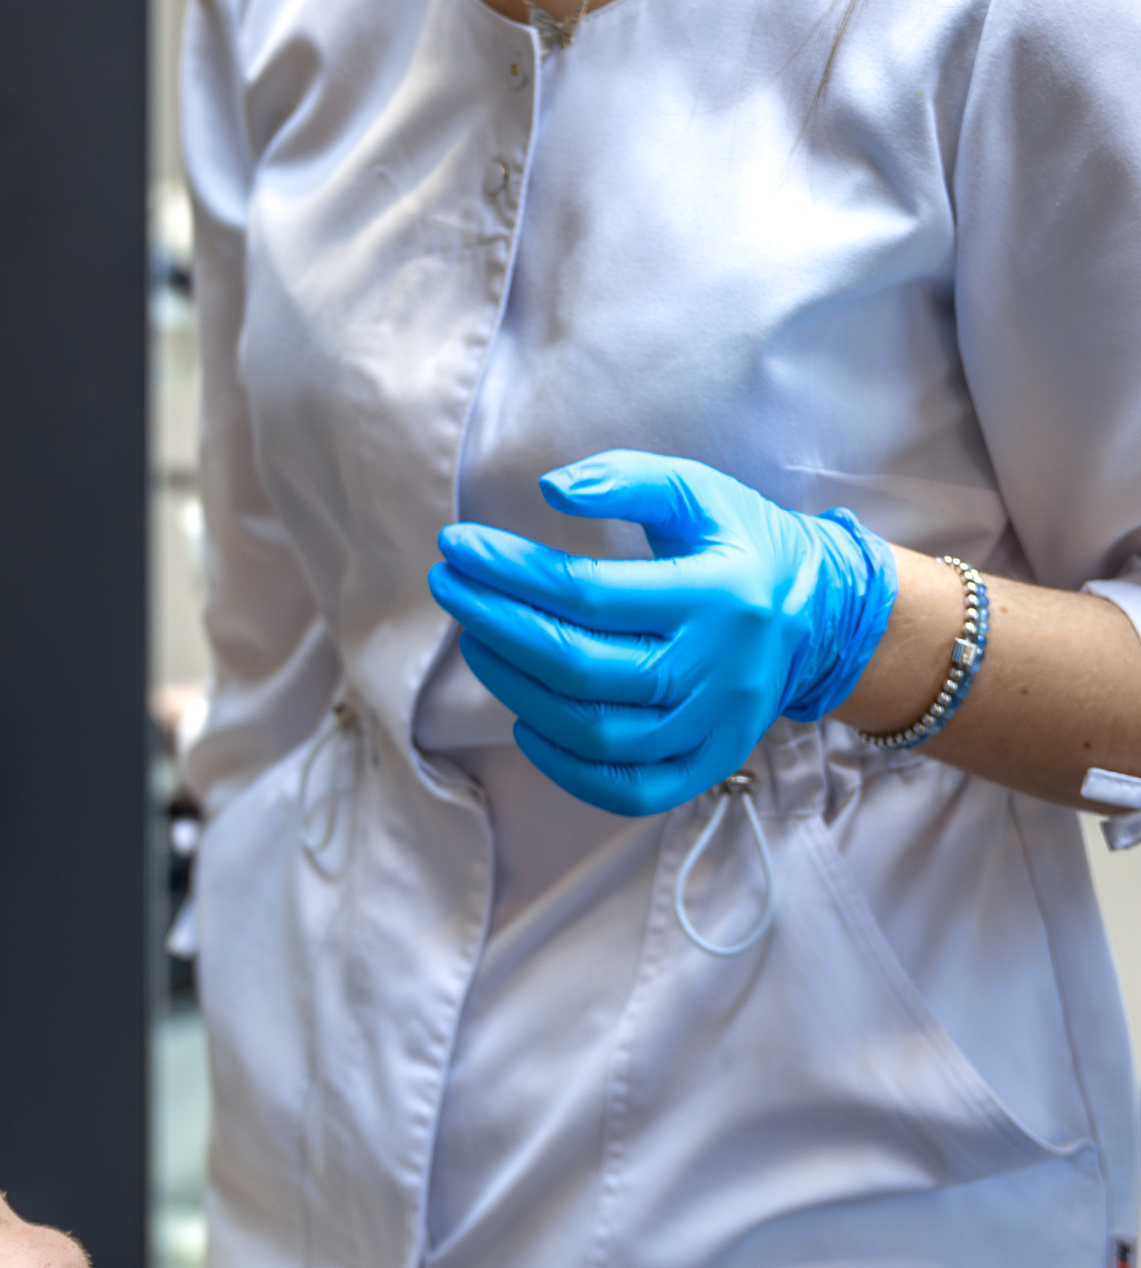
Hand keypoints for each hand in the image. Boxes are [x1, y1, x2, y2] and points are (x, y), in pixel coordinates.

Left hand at [427, 450, 896, 816]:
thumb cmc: (741, 545)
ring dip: (516, 688)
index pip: (589, 593)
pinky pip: (630, 789)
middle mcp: (719, 670)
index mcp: (719, 595)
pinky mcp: (710, 764)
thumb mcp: (698, 492)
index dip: (510, 571)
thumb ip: (627, 479)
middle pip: (582, 666)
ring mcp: (716, 726)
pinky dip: (567, 768)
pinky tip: (524, 720)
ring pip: (597, 730)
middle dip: (496, 624)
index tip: (456, 545)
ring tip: (476, 639)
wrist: (821, 614)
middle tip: (448, 586)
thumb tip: (550, 488)